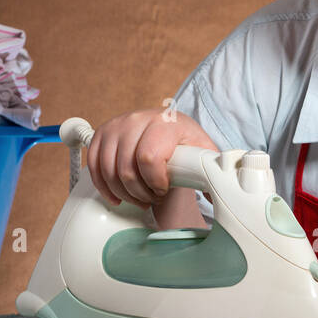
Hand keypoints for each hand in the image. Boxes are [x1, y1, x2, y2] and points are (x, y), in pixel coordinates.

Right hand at [86, 109, 217, 207]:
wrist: (168, 125)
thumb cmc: (185, 141)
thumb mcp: (203, 151)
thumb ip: (213, 170)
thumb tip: (223, 193)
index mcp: (165, 121)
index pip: (149, 158)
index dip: (155, 182)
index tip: (163, 189)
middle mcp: (137, 119)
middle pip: (127, 169)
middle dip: (140, 193)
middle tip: (152, 198)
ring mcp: (117, 125)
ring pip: (108, 171)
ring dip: (124, 193)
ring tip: (139, 197)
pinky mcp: (102, 134)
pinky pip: (93, 166)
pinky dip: (104, 186)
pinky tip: (118, 195)